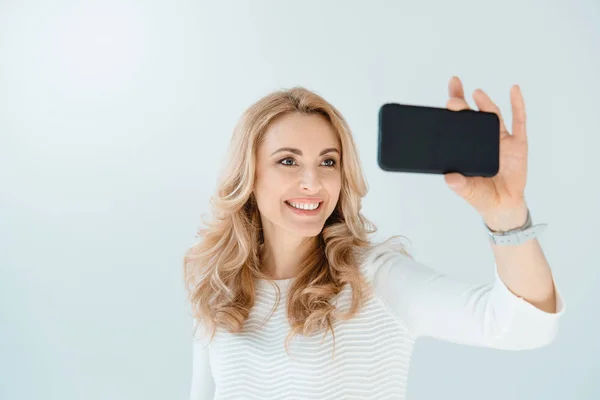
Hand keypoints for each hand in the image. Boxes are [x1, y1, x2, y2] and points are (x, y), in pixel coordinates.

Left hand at [444, 76, 528, 225]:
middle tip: (453, 95)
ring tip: (477, 93)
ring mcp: (500, 140)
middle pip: (471, 115)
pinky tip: (514, 90)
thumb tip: (449, 179)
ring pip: (492, 116)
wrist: (504, 206)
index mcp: (467, 148)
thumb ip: (460, 186)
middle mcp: (482, 140)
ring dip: (485, 103)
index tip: (444, 100)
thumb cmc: (483, 196)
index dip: (451, 111)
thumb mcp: (469, 191)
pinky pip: (519, 121)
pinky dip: (517, 105)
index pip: (455, 125)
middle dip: (462, 103)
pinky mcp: (518, 144)